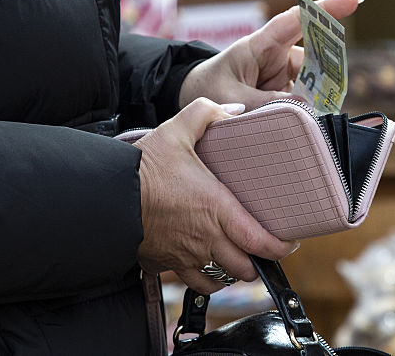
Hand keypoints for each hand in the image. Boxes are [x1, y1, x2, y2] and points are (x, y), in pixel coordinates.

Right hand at [134, 98, 297, 293]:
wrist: (105, 196)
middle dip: (259, 260)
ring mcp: (186, 256)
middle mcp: (206, 239)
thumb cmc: (143, 167)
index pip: (261, 241)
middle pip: (247, 267)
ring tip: (240, 256)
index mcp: (217, 208)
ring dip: (235, 270)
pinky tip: (211, 267)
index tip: (289, 240)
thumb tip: (236, 110)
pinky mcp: (166, 265)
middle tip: (263, 245)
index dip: (281, 247)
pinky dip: (210, 280)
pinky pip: (198, 284)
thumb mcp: (176, 130)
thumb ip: (208, 113)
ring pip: (224, 279)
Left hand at [178, 0, 363, 109]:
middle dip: (323, 81)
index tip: (355, 1)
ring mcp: (284, 72)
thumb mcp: (230, 98)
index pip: (297, 21)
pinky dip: (306, 112)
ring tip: (298, 122)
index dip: (326, 9)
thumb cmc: (208, 88)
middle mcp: (278, 54)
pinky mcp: (287, 89)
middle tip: (313, 107)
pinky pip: (306, 99)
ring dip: (312, 103)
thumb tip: (306, 107)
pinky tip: (301, 126)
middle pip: (316, 60)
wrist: (194, 96)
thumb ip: (265, 103)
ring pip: (314, 85)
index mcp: (261, 44)